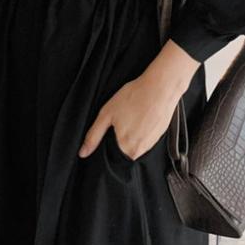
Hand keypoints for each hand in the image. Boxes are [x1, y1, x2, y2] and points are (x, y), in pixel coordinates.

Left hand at [80, 39, 195, 163]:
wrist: (161, 87)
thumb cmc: (134, 97)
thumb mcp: (107, 114)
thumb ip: (94, 136)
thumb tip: (83, 153)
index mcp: (126, 149)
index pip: (111, 157)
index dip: (107, 145)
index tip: (110, 130)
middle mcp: (139, 151)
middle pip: (123, 152)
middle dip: (119, 140)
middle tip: (121, 120)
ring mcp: (151, 144)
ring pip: (135, 145)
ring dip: (131, 135)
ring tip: (132, 116)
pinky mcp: (159, 136)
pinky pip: (145, 139)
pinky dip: (141, 130)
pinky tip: (141, 116)